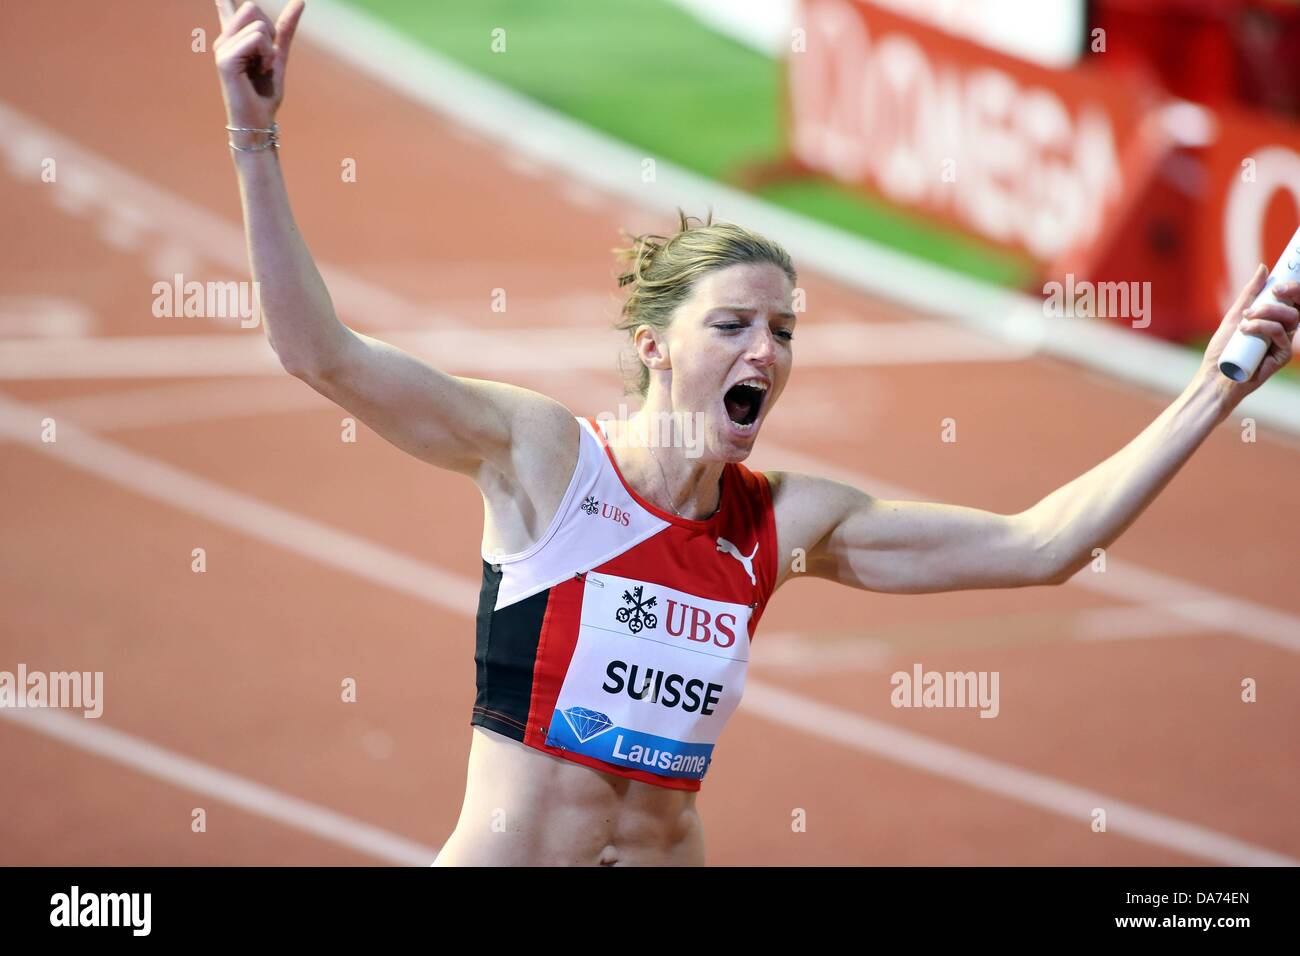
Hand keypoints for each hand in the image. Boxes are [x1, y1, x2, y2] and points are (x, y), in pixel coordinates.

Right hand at [213, 0, 304, 130]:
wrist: (258, 122)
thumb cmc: (265, 93)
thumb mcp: (279, 55)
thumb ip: (285, 29)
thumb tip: (300, 0)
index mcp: (235, 38)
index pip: (227, 7)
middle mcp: (225, 39)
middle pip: (252, 8)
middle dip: (270, 31)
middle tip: (265, 59)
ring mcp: (222, 47)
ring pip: (257, 24)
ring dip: (270, 48)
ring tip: (261, 68)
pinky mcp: (225, 59)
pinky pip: (256, 38)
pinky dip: (266, 54)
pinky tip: (259, 70)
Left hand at [1195, 263, 1298, 410]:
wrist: (1215, 375)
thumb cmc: (1223, 348)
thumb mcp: (1235, 316)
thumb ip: (1250, 294)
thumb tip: (1263, 268)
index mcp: (1274, 319)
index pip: (1293, 300)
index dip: (1293, 288)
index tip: (1278, 283)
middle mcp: (1282, 330)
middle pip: (1296, 307)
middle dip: (1288, 294)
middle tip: (1272, 291)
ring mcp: (1283, 343)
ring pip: (1290, 318)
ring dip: (1269, 312)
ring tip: (1246, 318)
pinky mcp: (1282, 356)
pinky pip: (1280, 334)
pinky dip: (1263, 327)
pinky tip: (1246, 330)